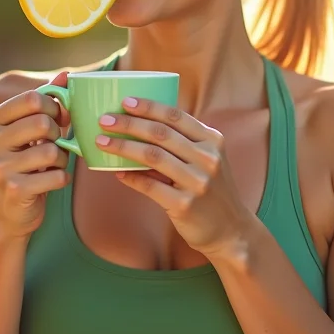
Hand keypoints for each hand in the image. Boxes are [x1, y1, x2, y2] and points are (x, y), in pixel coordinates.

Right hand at [0, 72, 70, 237]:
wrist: (10, 213)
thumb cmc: (25, 164)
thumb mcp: (30, 131)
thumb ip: (46, 102)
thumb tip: (66, 74)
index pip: (32, 98)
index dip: (54, 107)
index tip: (57, 119)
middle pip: (42, 122)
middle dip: (58, 134)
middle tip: (55, 144)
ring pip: (51, 150)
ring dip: (62, 159)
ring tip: (53, 165)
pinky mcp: (13, 190)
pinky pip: (56, 176)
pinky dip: (62, 179)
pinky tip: (52, 182)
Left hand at [95, 96, 251, 256]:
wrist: (231, 231)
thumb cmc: (212, 191)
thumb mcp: (207, 161)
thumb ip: (183, 144)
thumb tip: (141, 127)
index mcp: (213, 141)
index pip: (176, 116)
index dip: (149, 107)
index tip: (126, 102)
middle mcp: (208, 158)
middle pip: (161, 133)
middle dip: (129, 124)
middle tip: (105, 120)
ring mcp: (197, 182)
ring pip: (152, 156)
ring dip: (123, 147)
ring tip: (102, 141)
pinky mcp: (185, 205)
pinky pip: (150, 186)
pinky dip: (131, 177)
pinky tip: (116, 172)